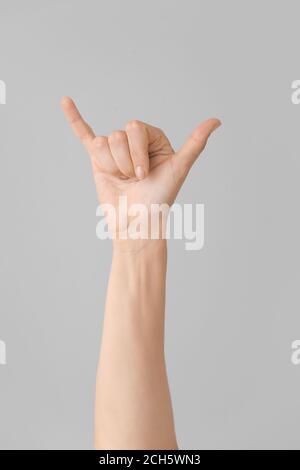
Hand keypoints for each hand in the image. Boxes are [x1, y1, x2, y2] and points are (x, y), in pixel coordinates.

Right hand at [61, 97, 220, 241]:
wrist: (136, 223)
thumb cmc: (159, 199)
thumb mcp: (178, 168)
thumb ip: (195, 143)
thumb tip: (216, 120)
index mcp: (152, 138)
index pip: (135, 128)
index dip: (138, 153)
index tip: (146, 174)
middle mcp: (133, 141)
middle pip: (118, 135)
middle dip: (125, 161)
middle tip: (134, 179)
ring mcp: (114, 149)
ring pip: (102, 143)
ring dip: (111, 166)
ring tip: (122, 180)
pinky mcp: (97, 160)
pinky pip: (83, 134)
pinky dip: (73, 118)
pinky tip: (65, 101)